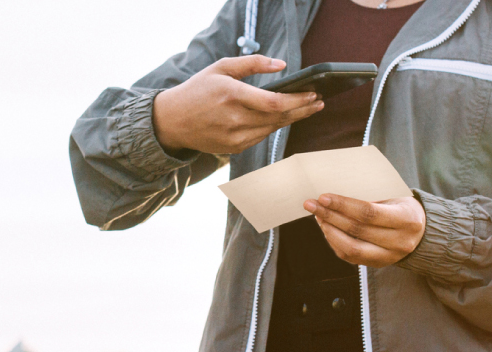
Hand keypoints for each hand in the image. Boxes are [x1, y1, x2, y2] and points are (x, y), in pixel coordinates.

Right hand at [152, 55, 323, 154]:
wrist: (173, 121)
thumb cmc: (197, 90)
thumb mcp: (221, 68)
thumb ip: (252, 63)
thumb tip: (282, 65)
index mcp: (232, 95)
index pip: (274, 102)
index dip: (298, 100)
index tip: (313, 94)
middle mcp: (234, 119)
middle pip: (279, 118)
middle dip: (303, 110)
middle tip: (318, 102)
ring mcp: (234, 137)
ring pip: (272, 129)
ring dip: (291, 119)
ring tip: (306, 109)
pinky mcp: (233, 148)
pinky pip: (260, 137)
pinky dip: (272, 127)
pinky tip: (281, 119)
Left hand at [303, 194, 425, 267]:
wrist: (423, 233)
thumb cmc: (404, 208)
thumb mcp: (396, 196)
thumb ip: (371, 196)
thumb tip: (335, 194)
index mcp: (406, 219)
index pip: (368, 213)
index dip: (343, 205)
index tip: (324, 197)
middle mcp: (400, 241)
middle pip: (357, 230)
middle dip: (329, 216)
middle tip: (311, 204)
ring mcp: (390, 256)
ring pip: (351, 247)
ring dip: (329, 230)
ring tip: (317, 216)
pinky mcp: (379, 264)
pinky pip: (350, 256)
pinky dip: (335, 241)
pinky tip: (327, 228)